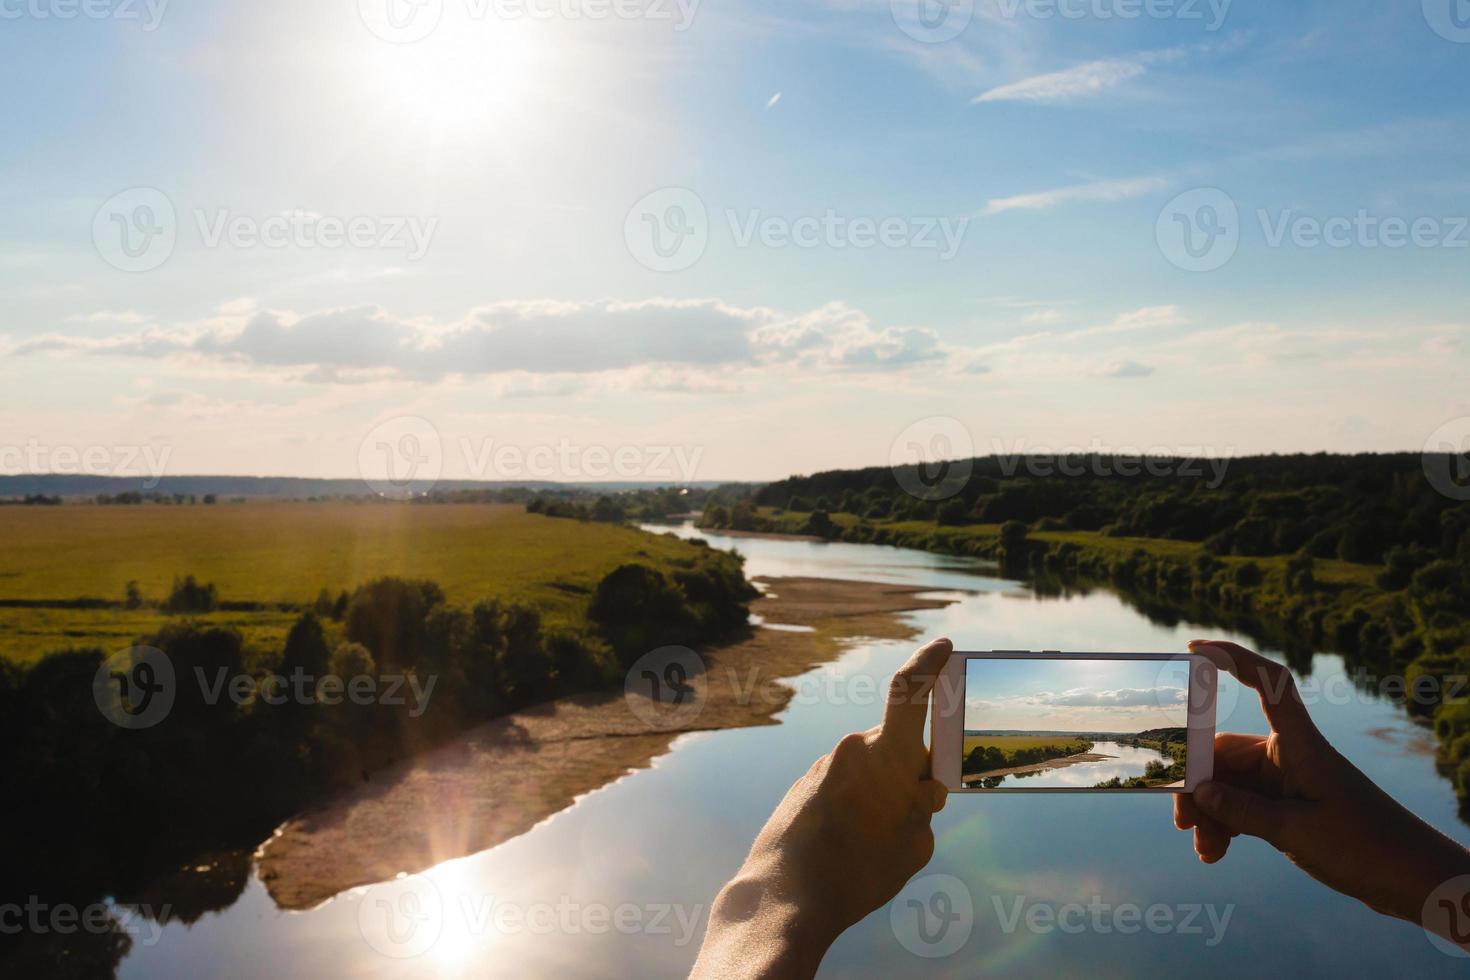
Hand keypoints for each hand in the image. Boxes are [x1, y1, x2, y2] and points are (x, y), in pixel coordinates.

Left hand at [691, 638, 951, 978]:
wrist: (784, 896)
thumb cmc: (858, 872)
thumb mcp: (915, 846)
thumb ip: (924, 807)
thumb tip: (920, 791)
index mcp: (887, 754)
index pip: (910, 691)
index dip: (929, 664)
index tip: (944, 647)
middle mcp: (853, 748)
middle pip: (898, 747)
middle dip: (914, 773)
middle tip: (918, 815)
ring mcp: (823, 765)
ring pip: (872, 771)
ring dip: (883, 796)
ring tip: (875, 846)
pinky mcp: (804, 785)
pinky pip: (844, 787)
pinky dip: (856, 807)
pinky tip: (848, 846)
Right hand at [1177, 639, 1469, 945]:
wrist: (1412, 879)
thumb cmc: (1365, 846)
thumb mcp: (1294, 832)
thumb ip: (1241, 811)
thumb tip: (1199, 793)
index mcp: (1299, 745)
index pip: (1268, 683)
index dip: (1234, 658)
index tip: (1195, 648)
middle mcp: (1290, 755)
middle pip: (1227, 753)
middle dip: (1200, 785)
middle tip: (1181, 821)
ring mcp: (1289, 782)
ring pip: (1230, 785)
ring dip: (1212, 814)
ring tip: (1204, 849)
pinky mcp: (1291, 808)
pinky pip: (1244, 807)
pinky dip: (1227, 826)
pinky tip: (1215, 852)